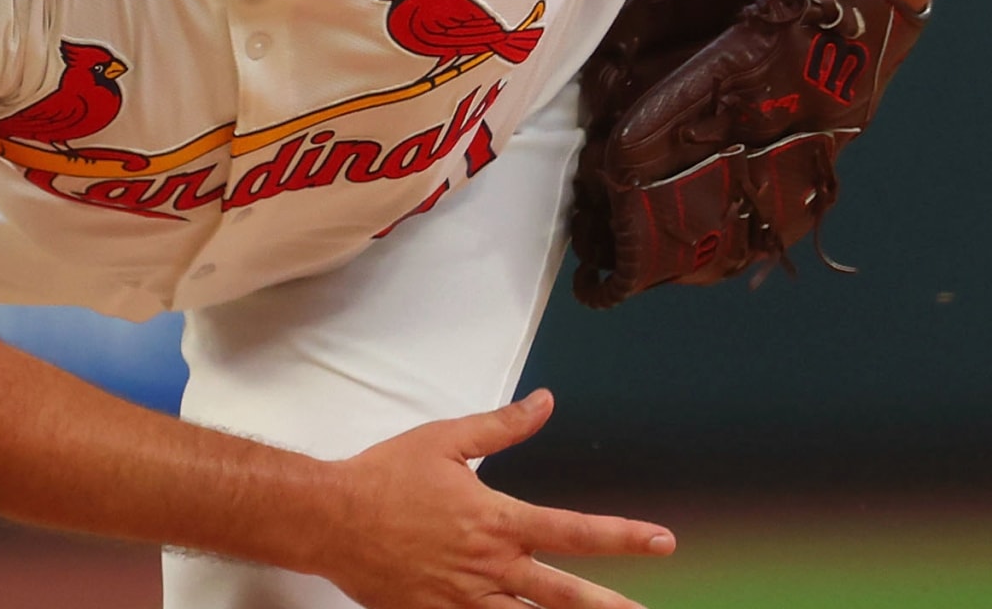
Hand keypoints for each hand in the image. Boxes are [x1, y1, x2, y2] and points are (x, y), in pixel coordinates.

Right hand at [309, 389, 674, 608]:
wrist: (329, 518)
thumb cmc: (385, 477)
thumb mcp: (446, 440)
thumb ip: (502, 426)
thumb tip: (545, 402)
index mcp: (497, 520)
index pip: (575, 530)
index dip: (625, 536)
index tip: (663, 541)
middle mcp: (489, 567)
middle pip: (563, 595)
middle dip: (608, 607)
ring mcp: (463, 600)